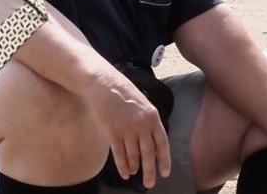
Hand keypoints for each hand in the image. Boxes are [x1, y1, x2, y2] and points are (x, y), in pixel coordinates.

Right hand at [82, 70, 170, 190]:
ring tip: (134, 173)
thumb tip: (152, 143)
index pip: (162, 144)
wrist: (102, 83)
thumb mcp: (142, 103)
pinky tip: (125, 173)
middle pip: (148, 154)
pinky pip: (119, 155)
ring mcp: (127, 129)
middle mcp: (142, 125)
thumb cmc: (121, 91)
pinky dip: (122, 166)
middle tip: (149, 183)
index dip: (164, 160)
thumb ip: (148, 121)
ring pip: (133, 156)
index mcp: (152, 117)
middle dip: (149, 171)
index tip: (164, 173)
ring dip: (134, 167)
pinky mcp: (112, 132)